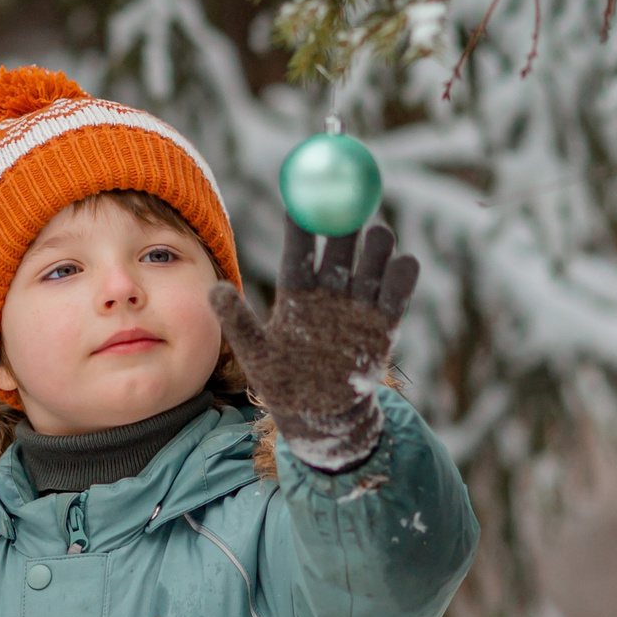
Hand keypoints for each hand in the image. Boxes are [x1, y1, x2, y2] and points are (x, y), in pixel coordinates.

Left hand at [211, 221, 419, 471]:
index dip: (300, 226)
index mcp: (297, 292)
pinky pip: (397, 293)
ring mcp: (358, 305)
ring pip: (372, 262)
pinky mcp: (383, 323)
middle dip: (346, 221)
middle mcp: (330, 291)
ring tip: (378, 236)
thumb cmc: (282, 384)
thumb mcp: (256, 355)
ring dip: (378, 245)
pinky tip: (402, 264)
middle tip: (349, 203)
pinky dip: (403, 275)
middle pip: (340, 246)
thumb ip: (237, 321)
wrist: (321, 416)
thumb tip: (213, 288)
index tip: (299, 199)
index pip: (299, 251)